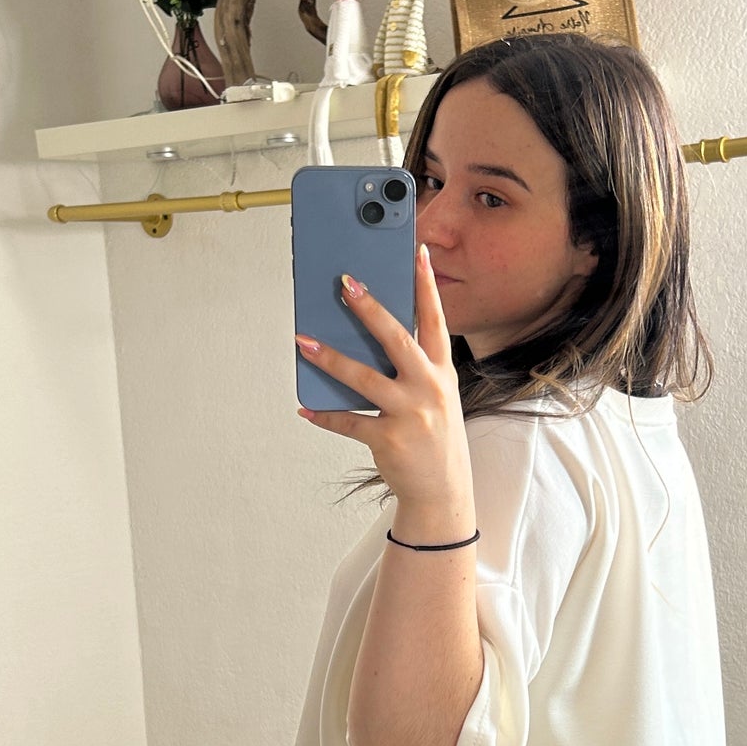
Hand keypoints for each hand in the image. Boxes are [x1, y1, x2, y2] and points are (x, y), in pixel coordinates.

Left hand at [295, 245, 473, 515]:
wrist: (443, 492)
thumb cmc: (435, 437)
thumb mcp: (437, 396)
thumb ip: (413, 367)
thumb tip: (367, 337)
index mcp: (442, 372)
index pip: (435, 320)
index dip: (426, 285)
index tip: (417, 252)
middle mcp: (429, 389)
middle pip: (396, 339)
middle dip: (369, 310)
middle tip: (345, 284)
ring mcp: (409, 415)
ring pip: (363, 379)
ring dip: (329, 358)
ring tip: (302, 341)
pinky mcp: (389, 440)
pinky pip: (348, 421)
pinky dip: (324, 414)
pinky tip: (306, 406)